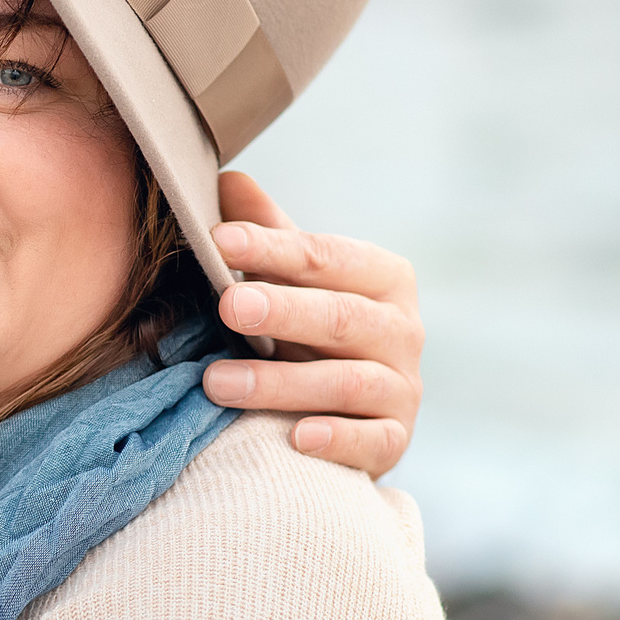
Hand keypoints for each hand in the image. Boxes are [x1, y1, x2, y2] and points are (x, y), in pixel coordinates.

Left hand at [206, 172, 423, 478]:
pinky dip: (337, 440)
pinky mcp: (395, 440)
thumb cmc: (312, 329)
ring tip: (216, 381)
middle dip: (283, 309)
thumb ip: (266, 233)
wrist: (352, 410)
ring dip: (280, 383)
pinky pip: (371, 440)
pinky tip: (296, 439)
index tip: (218, 239)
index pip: (326, 256)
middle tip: (227, 305)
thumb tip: (227, 179)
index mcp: (382, 277)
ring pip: (346, 382)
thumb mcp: (294, 280)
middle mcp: (403, 329)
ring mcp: (404, 388)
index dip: (272, 247)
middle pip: (340, 316)